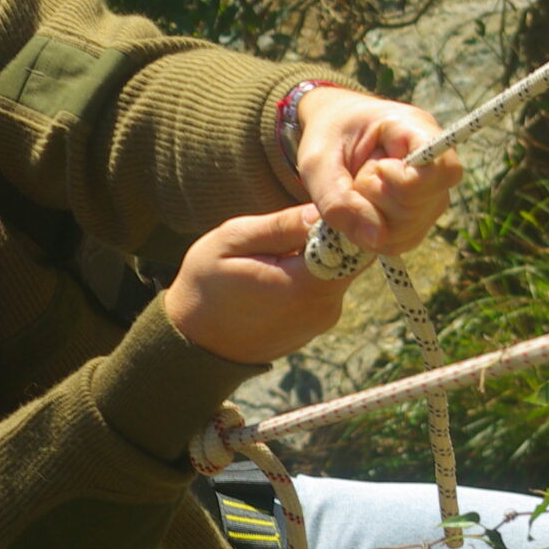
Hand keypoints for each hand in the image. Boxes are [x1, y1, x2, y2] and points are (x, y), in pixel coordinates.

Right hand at [164, 205, 355, 362]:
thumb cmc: (205, 287)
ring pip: (339, 271)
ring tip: (278, 251)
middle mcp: (322, 308)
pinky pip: (326, 289)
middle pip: (351, 257)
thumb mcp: (232, 241)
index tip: (320, 204)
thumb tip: (323, 208)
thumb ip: (281, 226)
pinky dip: (310, 275)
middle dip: (329, 234)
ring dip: (318, 255)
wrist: (194, 344)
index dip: (344, 219)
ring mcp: (322, 321)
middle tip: (292, 222)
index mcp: (303, 286)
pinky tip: (278, 273)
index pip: (354, 243)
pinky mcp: (317, 325)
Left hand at [292, 87, 463, 255]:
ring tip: (356, 189)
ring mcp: (430, 194)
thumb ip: (338, 200)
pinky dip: (370, 234)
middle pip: (422, 207)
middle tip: (355, 175)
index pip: (444, 169)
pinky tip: (358, 210)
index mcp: (416, 130)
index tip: (379, 167)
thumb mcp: (318, 162)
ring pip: (410, 230)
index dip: (408, 182)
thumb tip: (376, 239)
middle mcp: (434, 164)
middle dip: (376, 200)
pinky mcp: (418, 217)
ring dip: (370, 218)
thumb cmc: (326, 138)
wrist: (330, 134)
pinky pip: (400, 242)